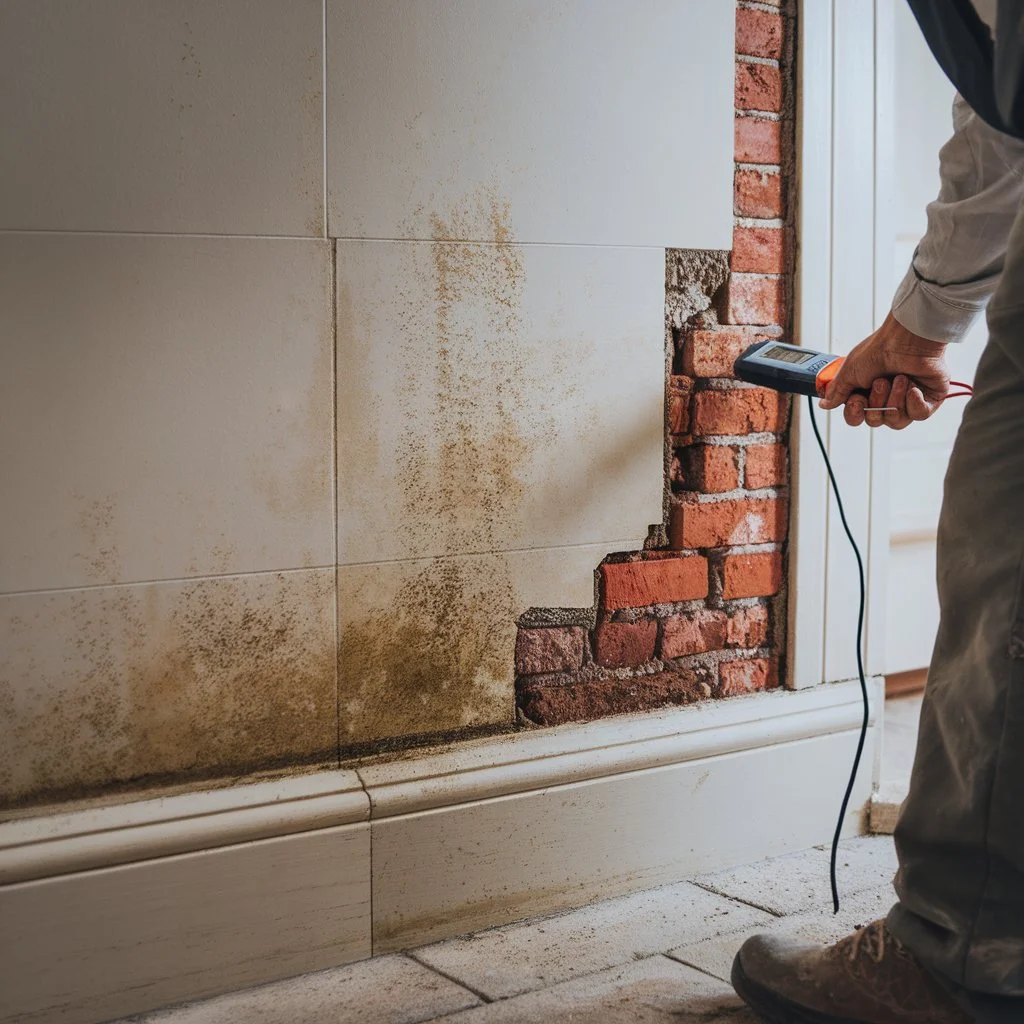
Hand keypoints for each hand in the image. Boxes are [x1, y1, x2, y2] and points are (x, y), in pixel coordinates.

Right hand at [818, 313, 949, 428]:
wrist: (906, 339)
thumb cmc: (879, 350)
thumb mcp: (849, 371)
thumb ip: (837, 391)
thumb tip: (824, 404)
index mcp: (867, 393)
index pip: (858, 418)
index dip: (855, 414)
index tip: (856, 401)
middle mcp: (887, 398)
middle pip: (876, 421)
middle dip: (877, 403)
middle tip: (880, 381)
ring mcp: (908, 399)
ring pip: (897, 421)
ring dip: (895, 400)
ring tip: (899, 378)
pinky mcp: (929, 398)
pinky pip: (919, 415)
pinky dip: (914, 403)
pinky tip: (913, 387)